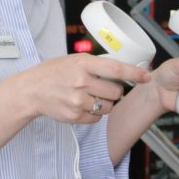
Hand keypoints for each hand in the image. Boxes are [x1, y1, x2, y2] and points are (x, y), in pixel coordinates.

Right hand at [14, 54, 150, 123]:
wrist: (31, 91)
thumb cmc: (53, 72)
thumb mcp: (74, 60)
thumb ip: (95, 64)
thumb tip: (122, 69)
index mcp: (83, 64)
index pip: (116, 70)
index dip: (134, 74)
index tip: (147, 76)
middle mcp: (82, 82)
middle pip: (116, 92)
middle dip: (115, 91)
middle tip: (103, 88)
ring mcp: (78, 100)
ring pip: (109, 107)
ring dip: (105, 103)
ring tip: (91, 96)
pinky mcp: (75, 116)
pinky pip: (97, 118)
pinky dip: (95, 114)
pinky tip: (83, 105)